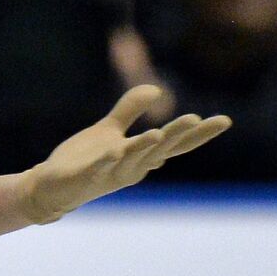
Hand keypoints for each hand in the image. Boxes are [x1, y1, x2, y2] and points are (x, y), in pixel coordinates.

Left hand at [17, 86, 230, 223]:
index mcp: (141, 156)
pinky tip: (115, 151)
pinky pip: (98, 168)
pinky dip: (107, 160)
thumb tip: (156, 89)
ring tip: (158, 132)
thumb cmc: (85, 160)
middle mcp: (132, 167)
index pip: (176, 144)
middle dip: (176, 135)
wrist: (52, 186)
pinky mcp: (86, 176)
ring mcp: (110, 173)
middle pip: (160, 150)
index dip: (199, 134)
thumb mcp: (109, 129)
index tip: (224, 120)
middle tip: (196, 119)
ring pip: (132, 158)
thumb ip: (130, 109)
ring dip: (144, 146)